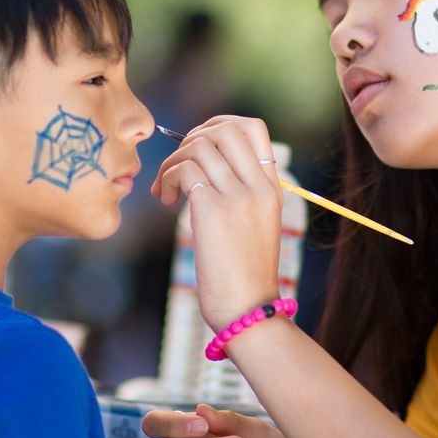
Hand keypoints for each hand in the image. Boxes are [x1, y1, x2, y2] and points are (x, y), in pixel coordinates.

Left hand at [152, 116, 282, 328]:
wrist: (248, 311)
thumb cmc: (243, 274)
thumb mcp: (254, 225)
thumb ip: (239, 192)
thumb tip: (202, 164)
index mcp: (272, 187)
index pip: (252, 127)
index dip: (218, 125)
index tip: (197, 147)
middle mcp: (259, 186)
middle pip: (224, 128)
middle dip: (191, 138)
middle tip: (178, 166)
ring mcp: (239, 197)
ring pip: (199, 146)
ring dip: (172, 162)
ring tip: (166, 191)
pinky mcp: (214, 212)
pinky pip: (184, 170)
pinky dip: (167, 178)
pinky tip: (165, 200)